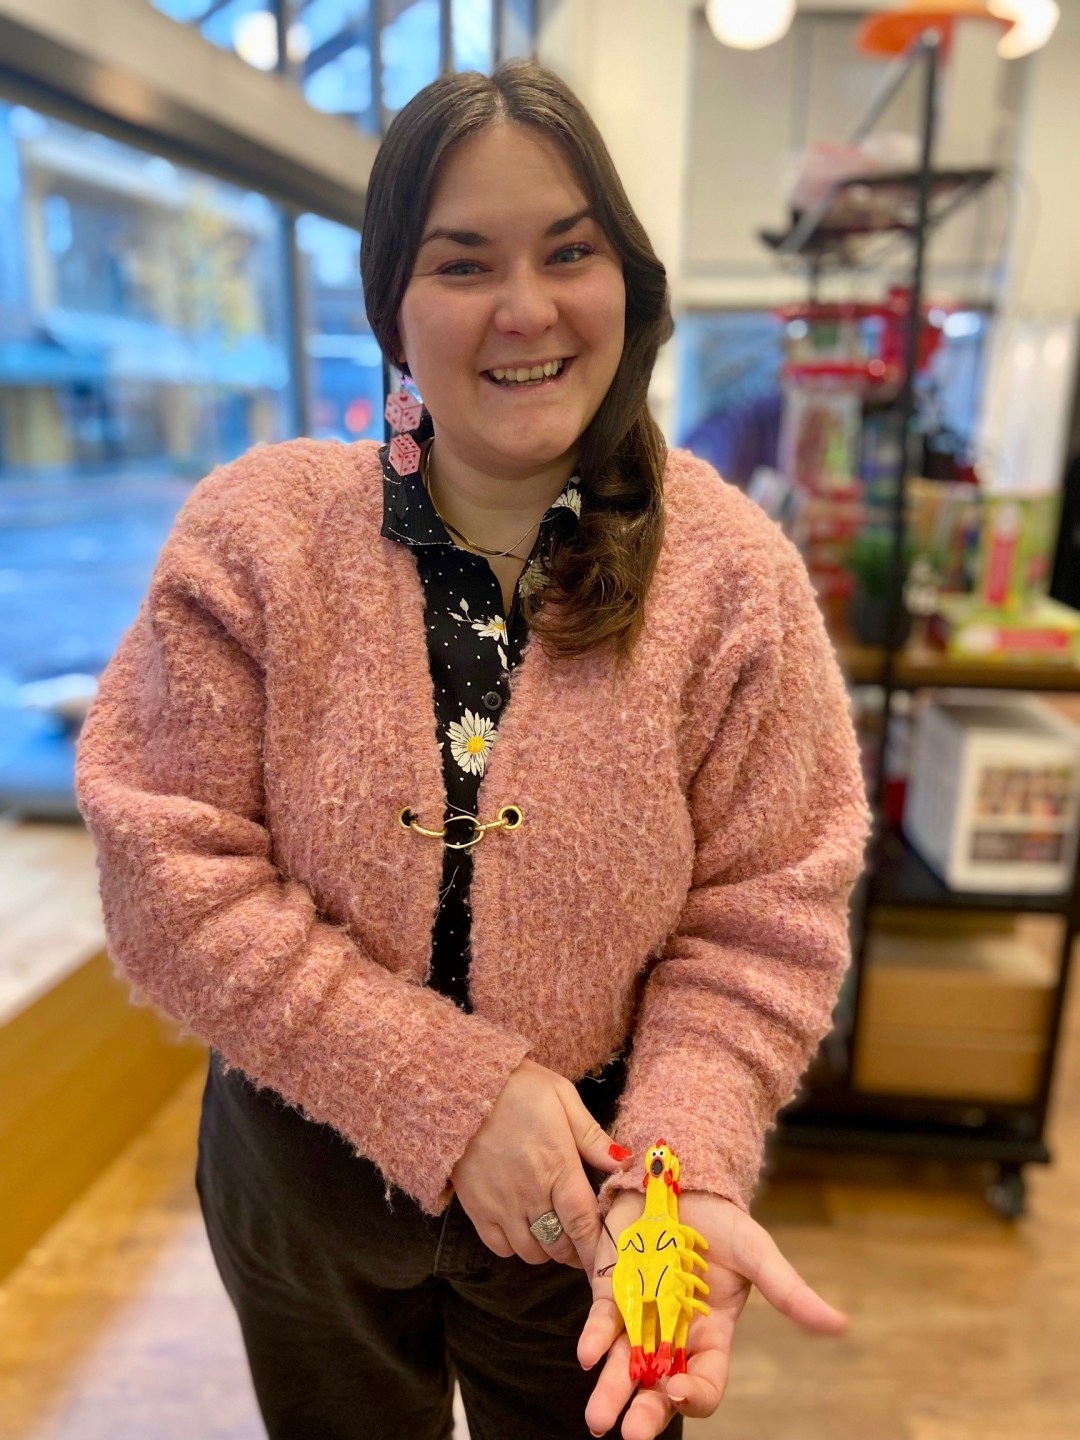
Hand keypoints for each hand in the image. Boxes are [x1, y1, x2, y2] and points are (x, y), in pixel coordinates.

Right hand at [451, 1059, 629, 1271]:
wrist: (460, 1089)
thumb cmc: (516, 1089)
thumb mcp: (562, 1097)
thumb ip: (593, 1136)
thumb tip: (624, 1163)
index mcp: (556, 1165)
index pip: (583, 1222)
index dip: (597, 1247)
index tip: (608, 1258)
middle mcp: (529, 1193)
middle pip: (560, 1244)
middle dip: (576, 1249)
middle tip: (582, 1240)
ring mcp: (500, 1205)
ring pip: (532, 1252)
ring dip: (548, 1249)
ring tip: (554, 1232)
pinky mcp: (476, 1209)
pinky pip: (501, 1248)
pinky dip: (516, 1247)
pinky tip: (523, 1228)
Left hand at [578, 1189, 848, 1438]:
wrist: (682, 1179)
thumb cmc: (723, 1221)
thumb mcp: (758, 1253)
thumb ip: (789, 1292)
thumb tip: (841, 1325)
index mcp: (711, 1334)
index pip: (703, 1381)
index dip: (692, 1394)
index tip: (677, 1391)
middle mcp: (672, 1333)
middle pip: (658, 1386)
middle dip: (645, 1412)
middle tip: (630, 1433)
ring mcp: (639, 1314)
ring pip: (623, 1364)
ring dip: (610, 1393)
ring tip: (599, 1420)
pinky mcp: (612, 1289)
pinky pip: (602, 1322)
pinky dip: (594, 1340)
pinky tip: (588, 1355)